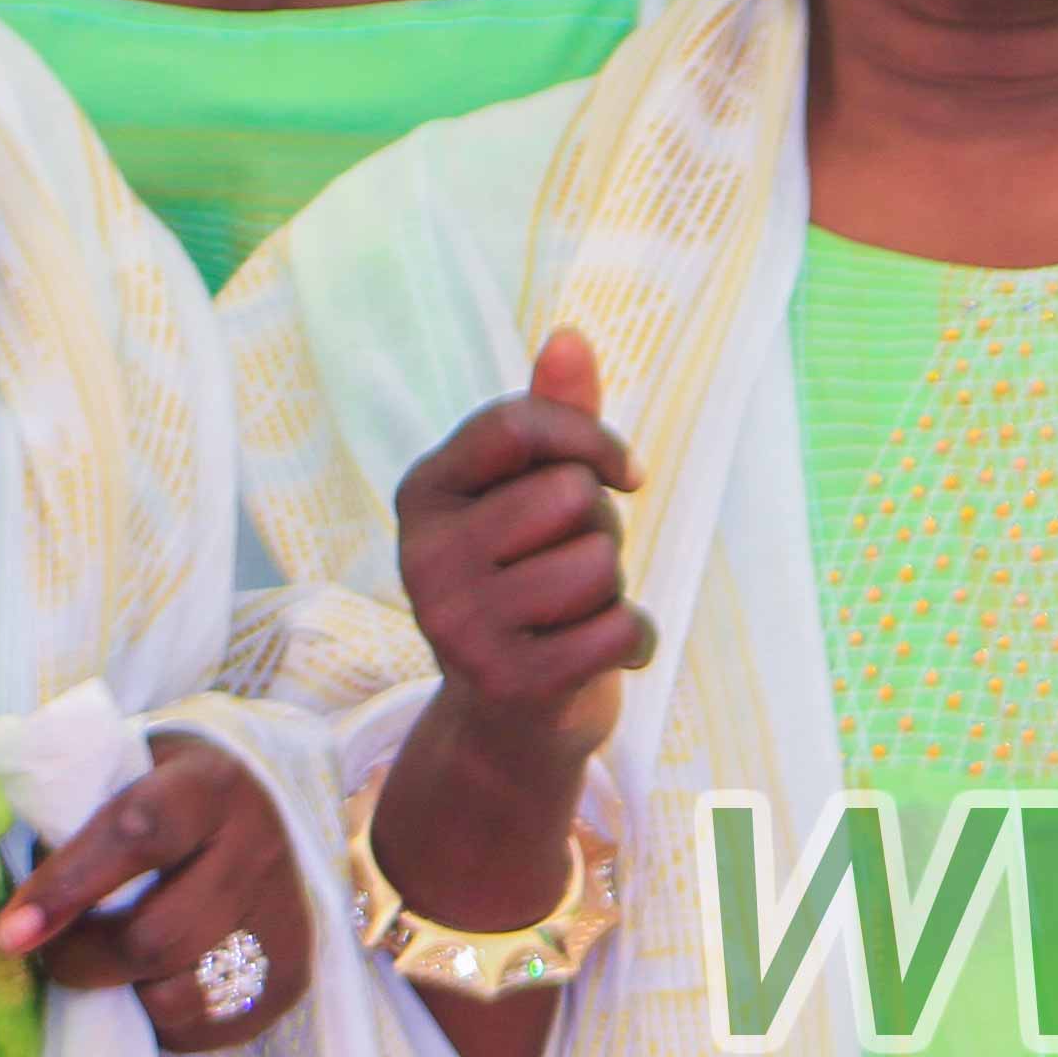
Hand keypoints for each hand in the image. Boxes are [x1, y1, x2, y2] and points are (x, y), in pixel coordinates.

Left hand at [0, 735, 316, 1054]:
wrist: (260, 809)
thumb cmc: (159, 797)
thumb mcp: (122, 778)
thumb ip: (67, 814)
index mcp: (209, 787)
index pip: (138, 834)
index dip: (67, 887)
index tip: (9, 935)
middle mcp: (261, 847)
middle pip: (157, 937)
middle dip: (82, 961)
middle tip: (50, 957)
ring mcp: (286, 914)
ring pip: (182, 993)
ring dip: (126, 994)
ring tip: (111, 970)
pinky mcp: (294, 973)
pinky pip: (210, 1026)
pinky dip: (165, 1022)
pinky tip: (155, 986)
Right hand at [391, 328, 650, 781]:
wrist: (510, 721)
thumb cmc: (533, 585)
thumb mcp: (534, 498)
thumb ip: (554, 419)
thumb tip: (570, 335)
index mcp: (424, 493)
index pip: (518, 425)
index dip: (591, 439)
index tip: (622, 472)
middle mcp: (423, 554)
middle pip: (570, 496)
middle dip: (601, 528)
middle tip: (571, 567)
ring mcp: (456, 621)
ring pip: (598, 562)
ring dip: (613, 588)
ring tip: (575, 613)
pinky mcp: (506, 680)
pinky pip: (619, 627)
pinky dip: (634, 642)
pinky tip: (599, 655)